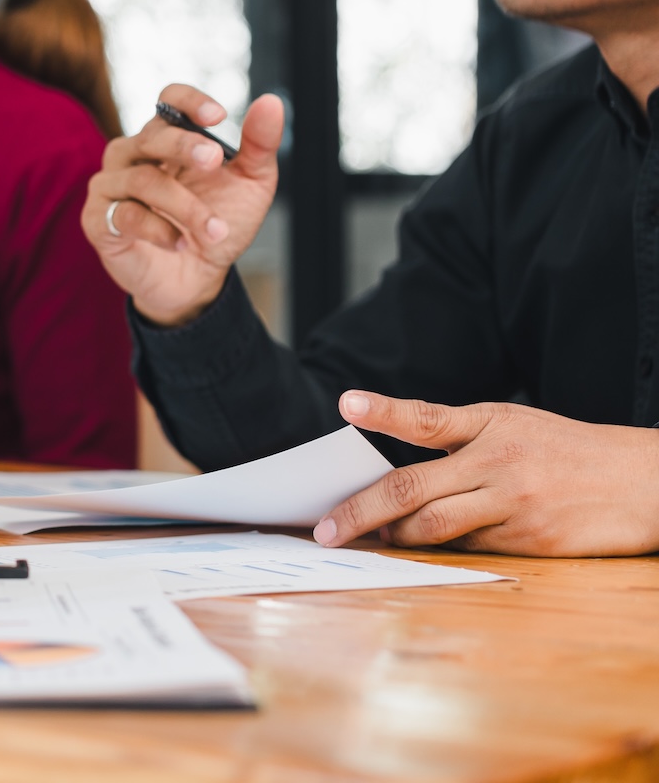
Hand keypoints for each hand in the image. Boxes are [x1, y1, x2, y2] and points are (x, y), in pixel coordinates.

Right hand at [81, 87, 285, 326]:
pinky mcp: (98, 220)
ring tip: (215, 229)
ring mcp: (111, 186)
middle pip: (150, 136)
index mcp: (168, 140)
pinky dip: (158, 230)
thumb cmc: (217, 225)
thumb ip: (259, 146)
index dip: (188, 102)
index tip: (217, 116)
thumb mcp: (251, 186)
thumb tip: (271, 103)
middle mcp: (133, 156)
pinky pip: (124, 214)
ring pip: (141, 179)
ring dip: (185, 205)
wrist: (198, 279)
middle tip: (214, 161)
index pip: (168, 102)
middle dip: (183, 145)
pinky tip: (180, 243)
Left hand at [314, 390, 658, 556]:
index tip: (346, 404)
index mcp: (492, 424)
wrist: (645, 482)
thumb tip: (397, 468)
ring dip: (394, 536)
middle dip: (359, 511)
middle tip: (325, 530)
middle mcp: (498, 463)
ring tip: (369, 538)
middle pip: (411, 488)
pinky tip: (425, 546)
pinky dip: (440, 548)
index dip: (384, 410)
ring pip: (433, 527)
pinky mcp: (530, 541)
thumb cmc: (568, 450)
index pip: (427, 418)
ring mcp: (513, 505)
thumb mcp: (516, 424)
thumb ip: (459, 438)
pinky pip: (467, 548)